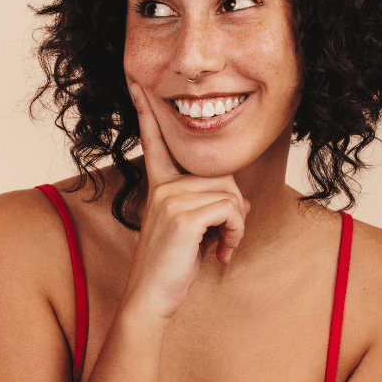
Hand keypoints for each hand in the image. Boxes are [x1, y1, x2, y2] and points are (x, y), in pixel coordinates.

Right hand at [124, 83, 249, 319]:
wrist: (151, 299)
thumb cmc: (172, 268)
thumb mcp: (193, 231)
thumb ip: (211, 207)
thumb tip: (243, 201)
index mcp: (159, 186)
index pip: (155, 142)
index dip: (146, 111)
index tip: (138, 81)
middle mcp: (162, 186)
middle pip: (222, 175)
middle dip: (234, 208)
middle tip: (224, 239)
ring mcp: (170, 198)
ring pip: (231, 194)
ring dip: (237, 225)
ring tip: (221, 248)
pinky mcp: (183, 215)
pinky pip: (231, 210)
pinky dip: (236, 233)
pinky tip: (221, 253)